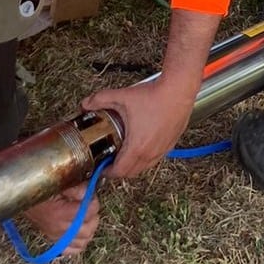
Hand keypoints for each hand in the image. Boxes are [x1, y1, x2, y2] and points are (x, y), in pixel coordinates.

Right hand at [20, 183, 99, 256]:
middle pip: (88, 229)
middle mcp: (59, 229)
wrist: (24, 200)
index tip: (89, 194)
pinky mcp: (55, 242)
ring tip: (86, 216)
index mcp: (60, 213)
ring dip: (89, 229)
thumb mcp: (58, 184)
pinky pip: (73, 250)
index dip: (93, 202)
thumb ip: (74, 188)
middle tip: (88, 204)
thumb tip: (87, 192)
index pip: (88, 213)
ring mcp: (57, 238)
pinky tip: (79, 231)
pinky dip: (80, 242)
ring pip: (83, 242)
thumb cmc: (41, 191)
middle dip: (93, 215)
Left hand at [81, 75, 197, 179]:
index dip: (107, 172)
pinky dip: (145, 157)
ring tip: (123, 152)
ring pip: (144, 167)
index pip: (119, 172)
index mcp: (137, 147)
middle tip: (109, 160)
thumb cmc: (154, 96)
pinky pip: (155, 158)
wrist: (178, 90)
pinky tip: (140, 143)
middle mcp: (151, 153)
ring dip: (132, 164)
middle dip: (118, 170)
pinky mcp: (170, 144)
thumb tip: (85, 104)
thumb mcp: (122, 97)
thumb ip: (100, 100)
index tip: (101, 165)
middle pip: (131, 173)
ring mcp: (162, 150)